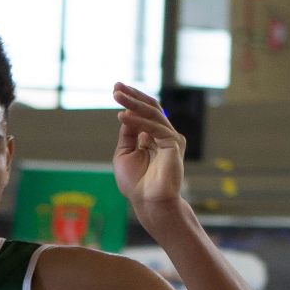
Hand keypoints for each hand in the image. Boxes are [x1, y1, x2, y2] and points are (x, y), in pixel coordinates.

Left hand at [112, 83, 185, 209]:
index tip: (116, 88)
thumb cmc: (136, 184)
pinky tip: (122, 116)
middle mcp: (163, 135)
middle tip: (116, 86)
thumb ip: (128, 133)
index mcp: (152, 137)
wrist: (149, 203)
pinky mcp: (174, 144)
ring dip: (133, 103)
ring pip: (152, 113)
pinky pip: (154, 128)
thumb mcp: (124, 154)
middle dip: (132, 96)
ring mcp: (170, 138)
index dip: (130, 99)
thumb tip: (126, 112)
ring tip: (117, 96)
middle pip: (149, 108)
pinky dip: (137, 121)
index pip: (143, 112)